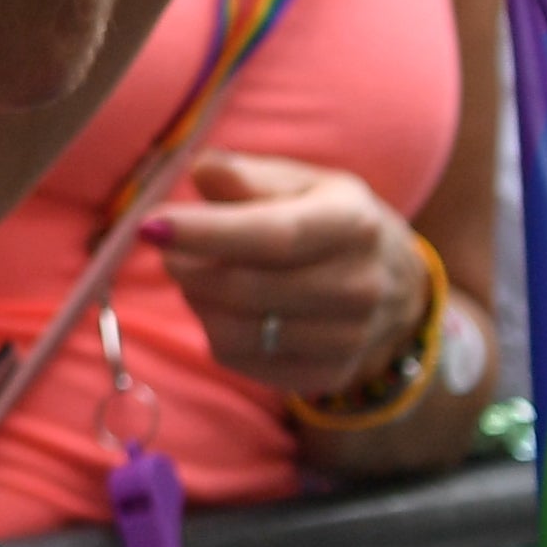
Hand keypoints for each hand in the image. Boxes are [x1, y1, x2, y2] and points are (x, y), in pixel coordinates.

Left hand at [149, 152, 431, 406]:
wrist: (396, 286)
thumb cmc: (326, 218)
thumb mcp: (299, 181)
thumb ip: (246, 175)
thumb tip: (202, 172)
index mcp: (353, 224)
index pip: (273, 235)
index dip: (206, 232)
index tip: (150, 226)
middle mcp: (360, 286)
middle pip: (245, 287)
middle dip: (186, 265)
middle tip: (168, 247)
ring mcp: (348, 338)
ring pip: (235, 330)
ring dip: (198, 298)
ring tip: (200, 274)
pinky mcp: (326, 375)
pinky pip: (240, 360)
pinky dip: (215, 331)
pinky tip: (224, 307)